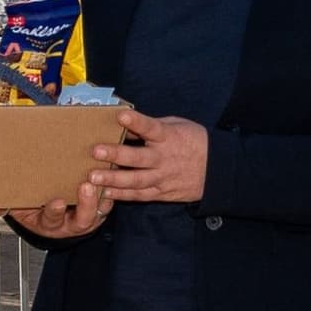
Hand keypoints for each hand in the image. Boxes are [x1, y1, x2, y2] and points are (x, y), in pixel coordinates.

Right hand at [3, 182, 115, 239]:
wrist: (48, 208)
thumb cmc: (31, 205)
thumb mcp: (17, 206)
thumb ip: (3, 204)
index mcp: (49, 224)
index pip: (51, 219)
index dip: (53, 212)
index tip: (55, 202)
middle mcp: (72, 224)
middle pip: (83, 220)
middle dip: (86, 204)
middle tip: (86, 186)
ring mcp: (89, 216)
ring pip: (101, 210)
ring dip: (104, 194)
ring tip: (105, 176)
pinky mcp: (102, 206)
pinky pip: (110, 199)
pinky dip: (113, 186)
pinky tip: (114, 168)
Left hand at [86, 111, 207, 206]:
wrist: (217, 170)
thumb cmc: (194, 142)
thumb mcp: (177, 126)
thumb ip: (153, 126)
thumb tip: (126, 123)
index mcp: (169, 137)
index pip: (151, 128)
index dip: (136, 121)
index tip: (121, 115)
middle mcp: (164, 158)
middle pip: (139, 158)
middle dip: (116, 154)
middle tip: (96, 151)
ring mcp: (163, 177)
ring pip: (136, 180)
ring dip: (113, 179)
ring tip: (93, 177)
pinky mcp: (162, 193)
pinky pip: (140, 195)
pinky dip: (123, 195)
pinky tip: (106, 193)